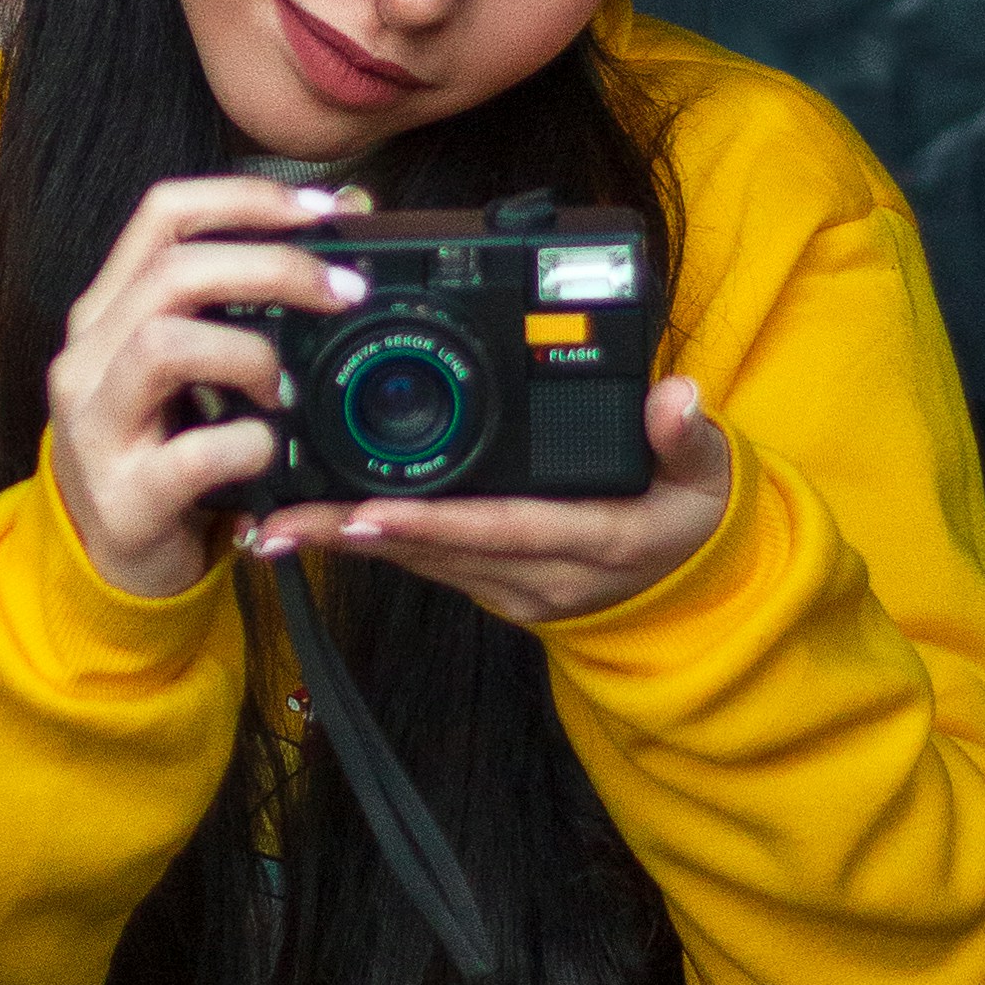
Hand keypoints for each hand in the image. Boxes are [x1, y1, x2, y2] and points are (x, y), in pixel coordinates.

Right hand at [46, 176, 377, 603]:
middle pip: (173, 270)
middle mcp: (87, 357)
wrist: (115, 559)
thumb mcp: (187, 369)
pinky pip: (193, 454)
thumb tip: (338, 240)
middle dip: (273, 268)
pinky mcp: (124, 497)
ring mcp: (96, 427)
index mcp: (107, 311)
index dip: (246, 197)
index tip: (325, 210)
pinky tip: (270, 453)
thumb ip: (238, 308)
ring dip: (249, 355)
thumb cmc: (165, 448)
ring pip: (164, 344)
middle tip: (344, 294)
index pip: (163, 214)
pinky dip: (250, 445)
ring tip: (285, 389)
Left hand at [243, 373, 729, 631]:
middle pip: (437, 551)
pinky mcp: (493, 583)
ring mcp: (513, 585)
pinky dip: (373, 543)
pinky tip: (319, 525)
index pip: (503, 529)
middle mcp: (541, 574)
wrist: (694, 588)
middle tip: (281, 518)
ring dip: (348, 542)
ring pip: (421, 561)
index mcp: (594, 540)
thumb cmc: (691, 518)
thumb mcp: (708, 479)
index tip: (368, 509)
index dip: (434, 522)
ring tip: (276, 521)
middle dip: (355, 534)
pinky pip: (426, 562)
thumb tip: (674, 396)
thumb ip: (687, 437)